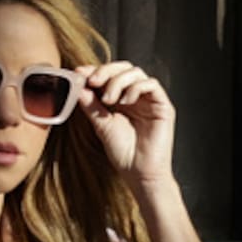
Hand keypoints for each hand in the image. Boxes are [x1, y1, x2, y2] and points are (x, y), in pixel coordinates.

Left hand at [75, 62, 176, 188]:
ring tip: (108, 99)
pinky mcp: (163, 106)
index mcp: (120, 99)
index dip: (94, 70)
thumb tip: (78, 86)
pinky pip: (152, 85)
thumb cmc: (122, 153)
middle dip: (106, 71)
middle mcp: (136, 96)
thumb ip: (91, 105)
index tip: (78, 73)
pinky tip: (125, 101)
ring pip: (136, 73)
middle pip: (123, 68)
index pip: (109, 75)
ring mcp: (150, 100)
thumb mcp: (101, 125)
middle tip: (92, 81)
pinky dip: (136, 88)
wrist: (139, 173)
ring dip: (118, 81)